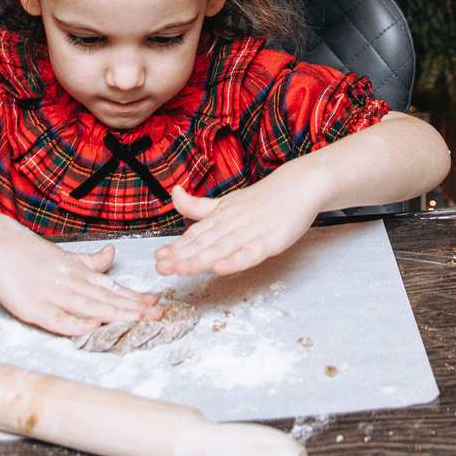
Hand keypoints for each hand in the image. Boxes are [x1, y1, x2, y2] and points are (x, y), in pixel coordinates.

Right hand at [0, 228, 162, 337]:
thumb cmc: (28, 254)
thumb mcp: (66, 257)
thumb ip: (90, 262)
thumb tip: (112, 255)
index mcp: (79, 273)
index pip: (112, 288)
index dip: (135, 297)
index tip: (157, 303)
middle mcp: (70, 284)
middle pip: (106, 299)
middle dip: (133, 309)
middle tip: (158, 315)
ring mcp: (52, 295)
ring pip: (89, 307)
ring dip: (114, 314)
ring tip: (137, 320)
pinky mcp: (32, 306)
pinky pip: (57, 318)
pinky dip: (75, 323)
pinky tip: (92, 326)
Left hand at [154, 175, 321, 277]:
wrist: (298, 185)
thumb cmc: (263, 198)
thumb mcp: (226, 201)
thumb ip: (199, 205)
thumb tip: (174, 193)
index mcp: (220, 216)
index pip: (194, 234)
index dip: (176, 247)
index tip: (157, 257)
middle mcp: (232, 223)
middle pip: (204, 242)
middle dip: (181, 256)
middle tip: (161, 267)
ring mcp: (250, 231)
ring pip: (221, 248)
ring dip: (200, 259)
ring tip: (181, 269)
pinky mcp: (270, 240)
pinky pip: (250, 253)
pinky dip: (236, 261)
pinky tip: (221, 268)